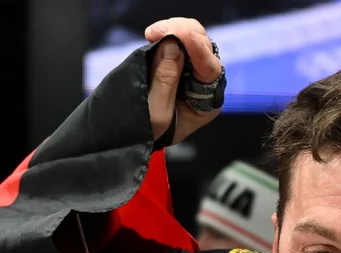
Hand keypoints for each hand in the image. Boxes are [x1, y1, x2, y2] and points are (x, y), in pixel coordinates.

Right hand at [144, 18, 222, 143]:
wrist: (131, 135)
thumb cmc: (147, 132)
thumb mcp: (157, 113)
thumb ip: (165, 80)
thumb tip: (172, 45)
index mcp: (207, 103)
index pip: (210, 69)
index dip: (197, 49)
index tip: (181, 35)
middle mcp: (204, 83)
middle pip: (205, 47)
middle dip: (184, 33)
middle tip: (156, 32)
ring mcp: (191, 70)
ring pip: (194, 38)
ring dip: (174, 30)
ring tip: (151, 33)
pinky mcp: (176, 61)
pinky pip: (178, 40)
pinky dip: (167, 32)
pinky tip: (153, 34)